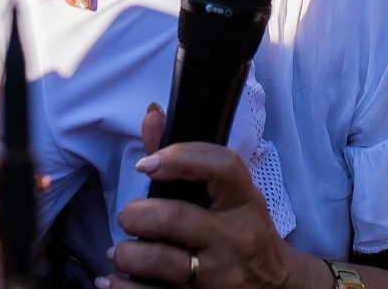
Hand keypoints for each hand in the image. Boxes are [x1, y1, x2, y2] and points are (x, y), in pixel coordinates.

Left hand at [104, 105, 318, 288]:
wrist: (276, 285)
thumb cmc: (243, 230)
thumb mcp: (228, 194)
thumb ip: (187, 156)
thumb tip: (152, 115)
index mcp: (243, 201)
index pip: (220, 166)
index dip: (180, 157)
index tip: (148, 163)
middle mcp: (234, 238)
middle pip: (175, 217)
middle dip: (137, 215)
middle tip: (128, 217)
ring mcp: (220, 276)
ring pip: (160, 262)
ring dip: (128, 254)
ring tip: (121, 251)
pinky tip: (111, 281)